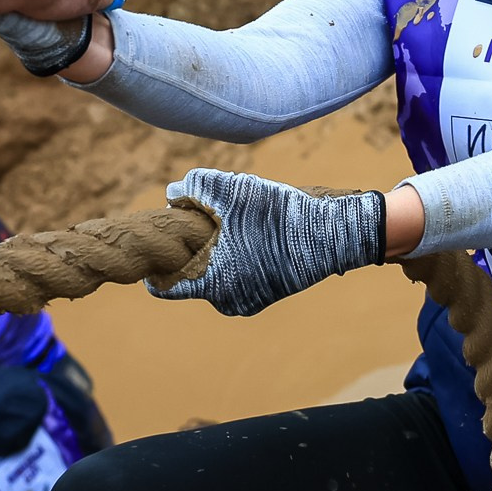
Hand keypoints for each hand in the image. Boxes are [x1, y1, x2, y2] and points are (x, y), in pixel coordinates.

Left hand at [153, 169, 385, 316]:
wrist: (332, 235)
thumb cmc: (279, 215)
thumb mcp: (233, 190)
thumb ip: (195, 188)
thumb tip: (172, 193)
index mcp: (212, 283)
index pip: (163, 287)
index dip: (159, 262)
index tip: (163, 241)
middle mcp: (226, 302)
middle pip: (191, 276)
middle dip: (192, 251)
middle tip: (203, 223)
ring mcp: (247, 302)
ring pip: (215, 277)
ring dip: (216, 254)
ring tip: (231, 227)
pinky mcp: (264, 298)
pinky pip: (237, 280)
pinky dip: (237, 261)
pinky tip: (251, 239)